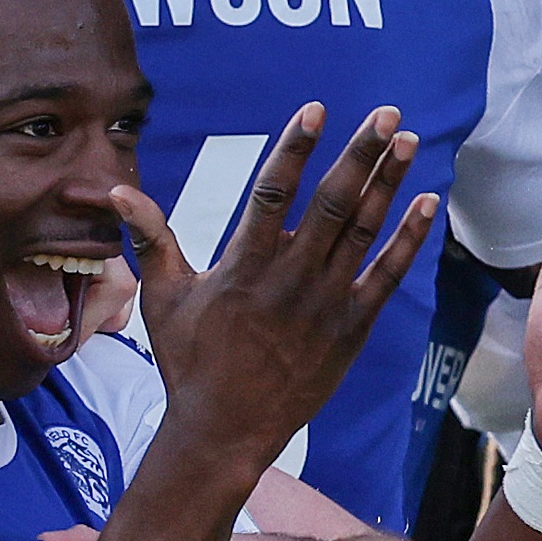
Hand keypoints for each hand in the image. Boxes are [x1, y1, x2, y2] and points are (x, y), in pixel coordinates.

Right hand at [116, 103, 439, 471]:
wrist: (225, 430)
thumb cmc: (189, 361)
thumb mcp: (163, 297)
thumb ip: (150, 238)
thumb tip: (115, 193)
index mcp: (243, 265)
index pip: (273, 192)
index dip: (296, 148)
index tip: (316, 110)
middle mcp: (289, 278)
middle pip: (331, 203)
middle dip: (360, 154)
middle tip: (385, 114)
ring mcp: (325, 303)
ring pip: (363, 231)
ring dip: (388, 183)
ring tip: (408, 141)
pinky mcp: (351, 327)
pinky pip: (386, 275)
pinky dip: (408, 239)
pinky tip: (426, 202)